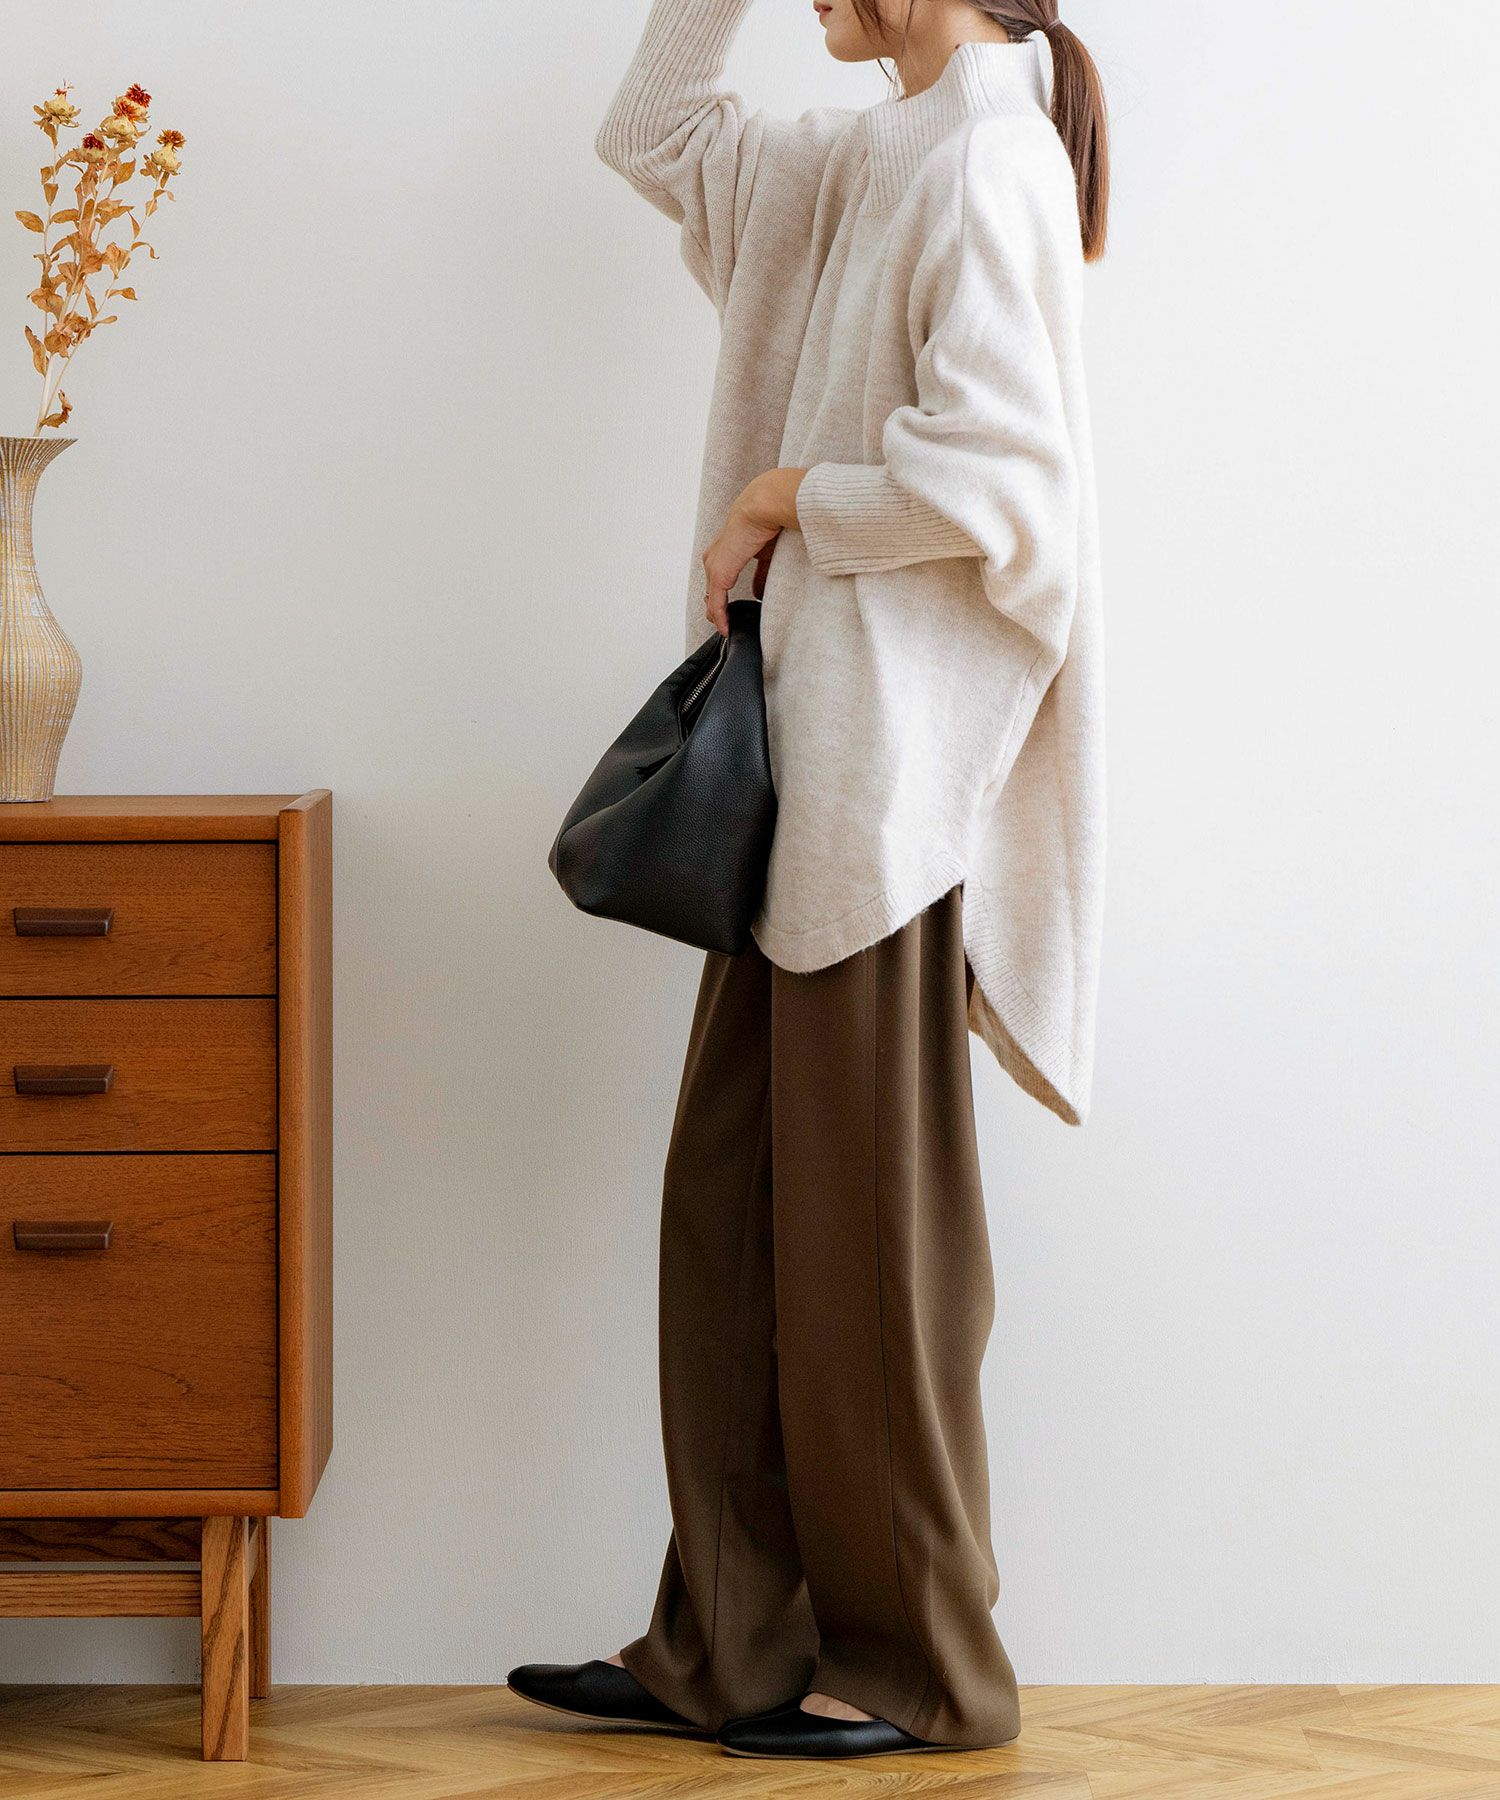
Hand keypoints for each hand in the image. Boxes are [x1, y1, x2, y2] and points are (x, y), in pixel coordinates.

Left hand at [703, 467, 806, 634]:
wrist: (767, 505)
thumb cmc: (773, 516)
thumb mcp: (769, 551)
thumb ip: (764, 573)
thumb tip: (761, 593)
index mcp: (731, 545)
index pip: (724, 573)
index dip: (727, 592)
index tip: (733, 608)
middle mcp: (719, 554)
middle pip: (713, 586)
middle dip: (718, 605)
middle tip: (726, 623)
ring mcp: (716, 563)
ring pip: (712, 595)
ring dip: (717, 613)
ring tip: (725, 628)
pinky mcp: (719, 572)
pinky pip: (716, 601)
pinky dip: (720, 617)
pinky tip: (725, 628)